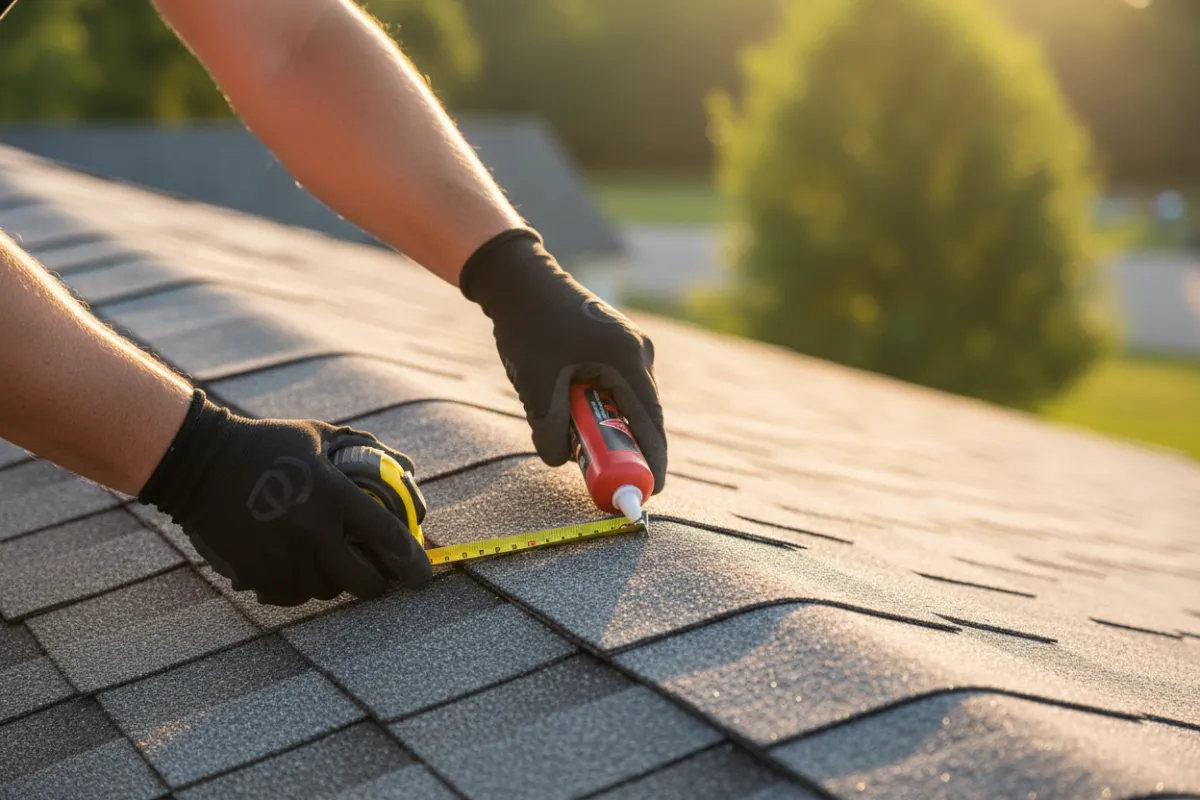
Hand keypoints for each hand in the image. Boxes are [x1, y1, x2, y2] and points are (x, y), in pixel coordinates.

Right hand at [138, 391, 430, 604]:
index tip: (423, 576)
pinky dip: (303, 585)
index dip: (412, 562)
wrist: (198, 465)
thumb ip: (364, 449)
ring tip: (334, 560)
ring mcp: (281, 558)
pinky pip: (294, 595)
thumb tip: (405, 468)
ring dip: (338, 580)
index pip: (386, 538)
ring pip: (328, 590)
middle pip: (363, 582)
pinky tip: (300, 564)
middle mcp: (310, 533)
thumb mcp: (318, 436)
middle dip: (379, 582)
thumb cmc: (265, 445)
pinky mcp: (255, 575)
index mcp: (330, 495)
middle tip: (382, 575)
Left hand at [460, 229, 666, 492]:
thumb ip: (549, 429)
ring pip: (626, 401)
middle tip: (608, 476)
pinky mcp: (614, 344)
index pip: (650, 422)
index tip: (649, 491)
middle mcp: (637, 351)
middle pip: (642, 414)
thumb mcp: (536, 385)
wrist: (519, 278)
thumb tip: (561, 462)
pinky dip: (599, 406)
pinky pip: (615, 386)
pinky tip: (570, 408)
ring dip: (607, 424)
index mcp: (627, 358)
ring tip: (576, 438)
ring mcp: (628, 345)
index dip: (652, 460)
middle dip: (626, 447)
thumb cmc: (529, 326)